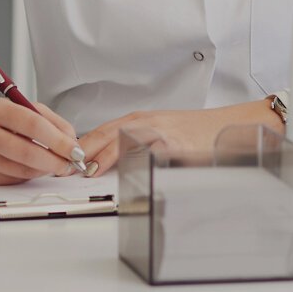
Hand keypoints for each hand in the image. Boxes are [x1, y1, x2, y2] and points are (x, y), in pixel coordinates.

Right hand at [0, 96, 86, 184]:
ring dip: (44, 170)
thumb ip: (45, 118)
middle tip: (70, 164)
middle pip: (27, 152)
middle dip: (55, 161)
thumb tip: (71, 139)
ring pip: (21, 171)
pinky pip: (12, 180)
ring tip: (55, 164)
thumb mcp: (13, 105)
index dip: (58, 139)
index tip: (75, 148)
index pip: (32, 124)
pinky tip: (32, 167)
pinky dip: (28, 176)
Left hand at [77, 101, 278, 174]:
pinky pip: (151, 151)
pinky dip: (135, 160)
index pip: (101, 131)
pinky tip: (124, 170)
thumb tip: (106, 164)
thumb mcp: (160, 133)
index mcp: (139, 120)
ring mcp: (159, 132)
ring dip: (105, 156)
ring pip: (124, 140)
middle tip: (69, 168)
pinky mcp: (174, 144)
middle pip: (106, 134)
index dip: (81, 146)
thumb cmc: (195, 133)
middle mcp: (145, 122)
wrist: (227, 126)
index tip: (65, 160)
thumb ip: (135, 143)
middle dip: (86, 151)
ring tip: (89, 171)